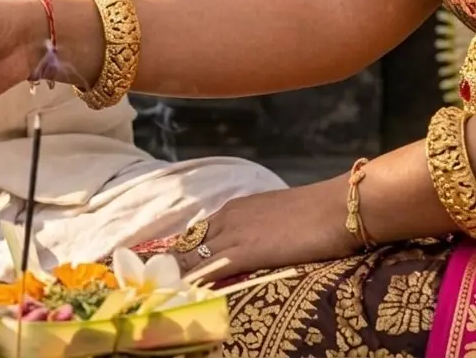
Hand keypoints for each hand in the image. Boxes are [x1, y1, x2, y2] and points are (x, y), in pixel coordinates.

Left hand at [170, 177, 357, 281]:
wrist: (336, 208)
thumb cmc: (316, 213)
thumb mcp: (276, 216)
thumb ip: (259, 227)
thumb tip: (258, 242)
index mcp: (234, 208)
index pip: (199, 231)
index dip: (186, 250)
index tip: (175, 265)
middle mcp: (227, 218)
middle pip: (189, 244)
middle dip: (175, 262)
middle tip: (163, 279)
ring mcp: (233, 234)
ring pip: (192, 255)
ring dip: (179, 272)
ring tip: (166, 288)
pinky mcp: (244, 252)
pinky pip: (209, 267)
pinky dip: (194, 279)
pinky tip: (185, 290)